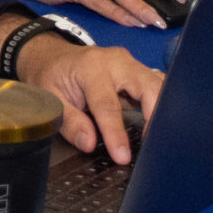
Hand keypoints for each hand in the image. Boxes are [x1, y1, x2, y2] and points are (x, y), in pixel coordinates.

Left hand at [10, 37, 163, 165]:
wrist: (52, 55)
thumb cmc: (49, 76)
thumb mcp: (50, 98)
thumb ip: (70, 121)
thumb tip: (89, 144)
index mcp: (92, 67)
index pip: (108, 105)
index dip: (116, 133)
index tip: (122, 156)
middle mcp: (117, 61)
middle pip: (148, 87)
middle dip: (154, 117)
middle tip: (154, 148)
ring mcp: (131, 64)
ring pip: (159, 85)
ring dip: (163, 112)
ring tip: (161, 140)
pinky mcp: (138, 72)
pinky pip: (157, 87)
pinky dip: (162, 106)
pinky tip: (161, 126)